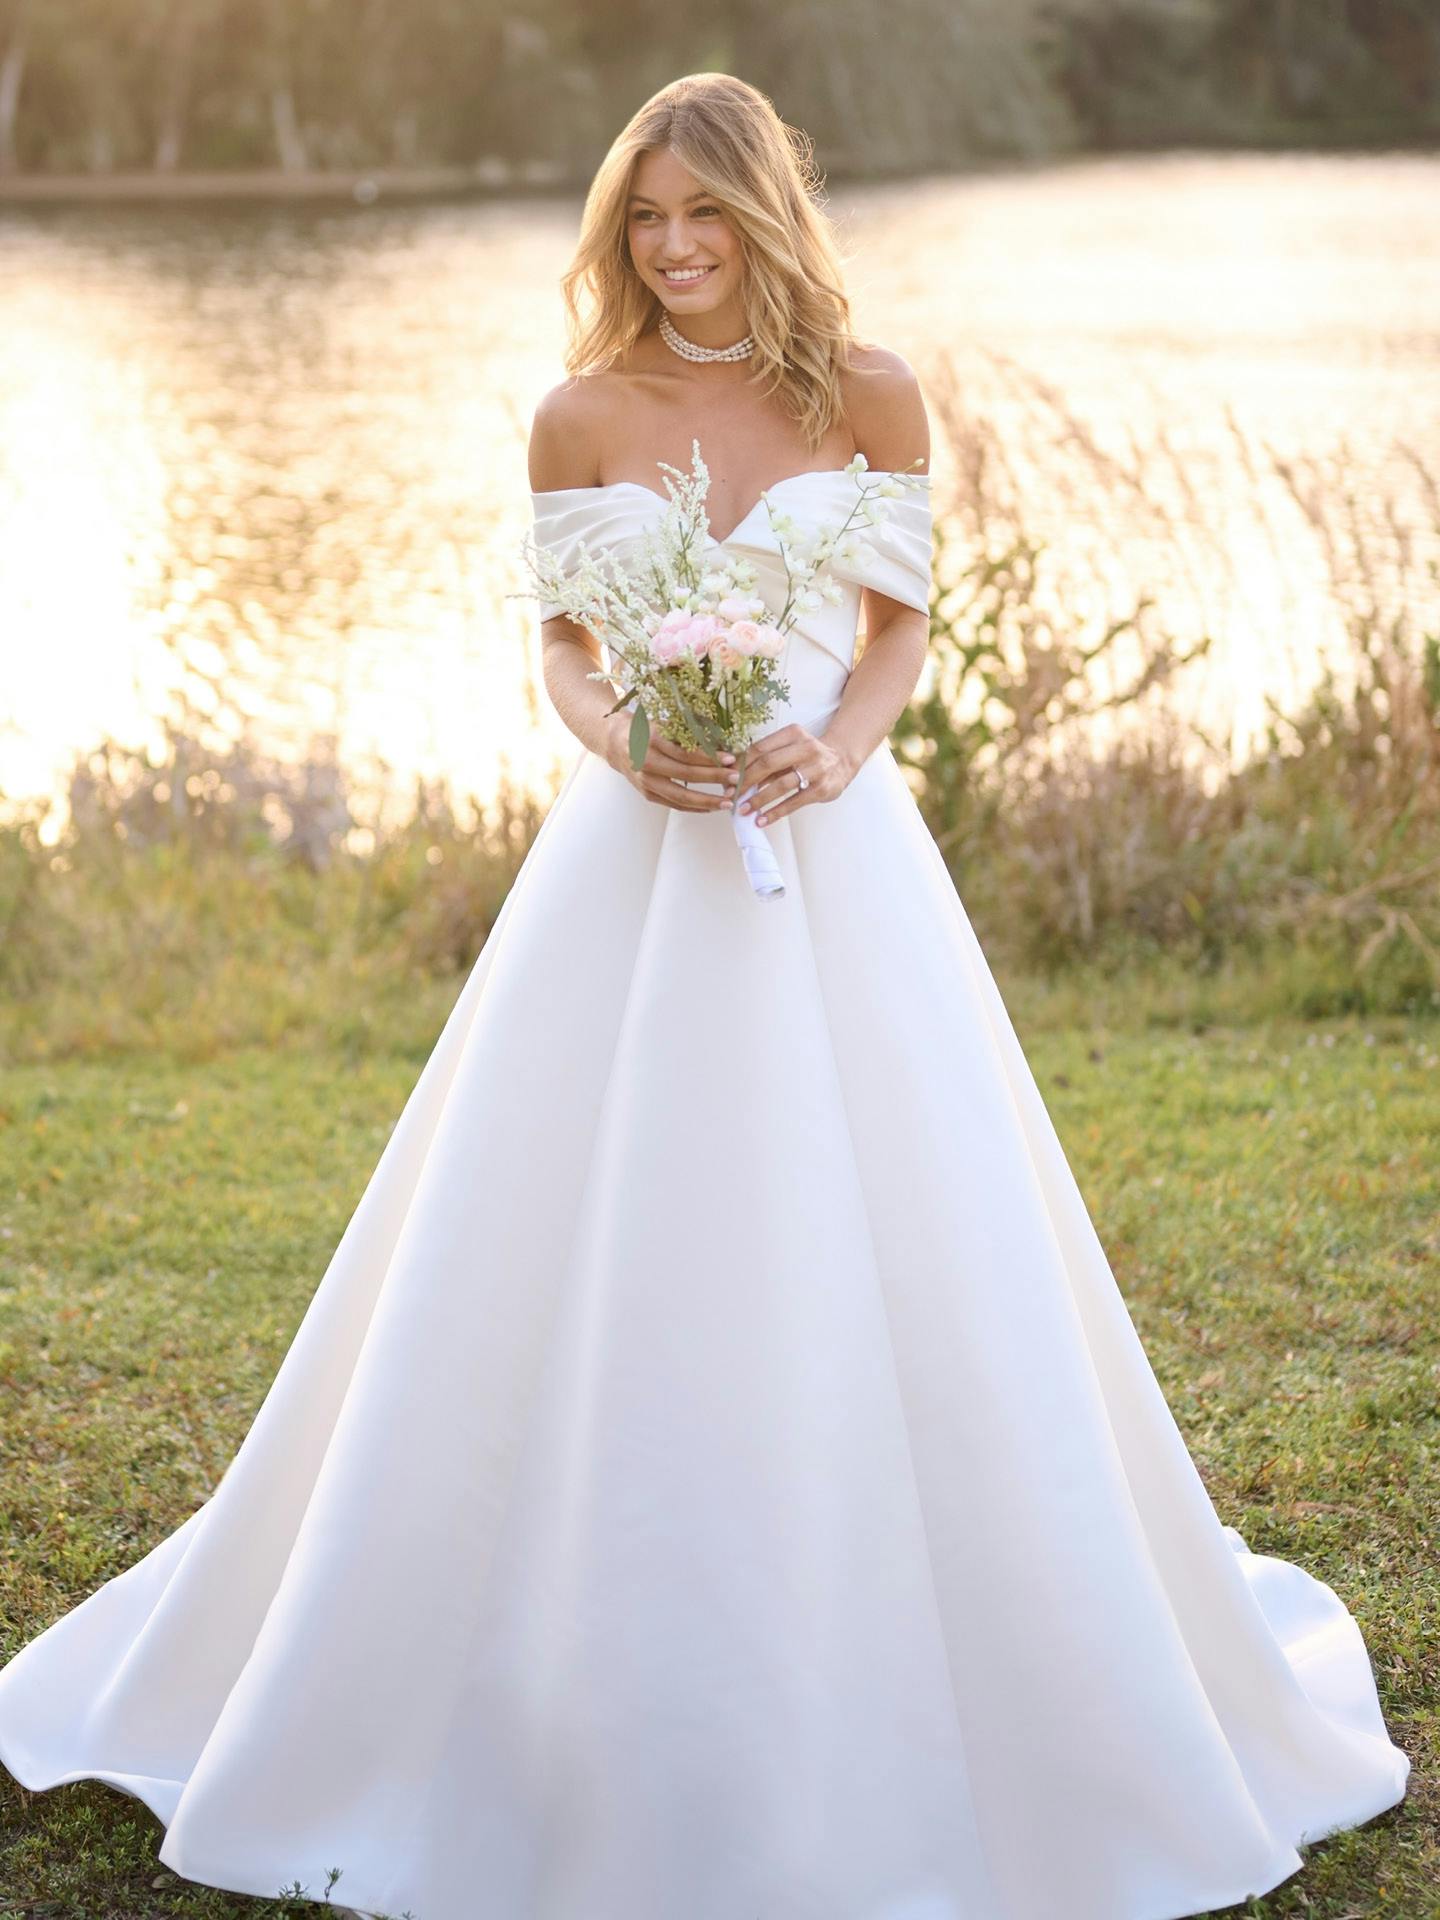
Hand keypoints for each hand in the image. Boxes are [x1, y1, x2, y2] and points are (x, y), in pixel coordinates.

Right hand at [602, 711, 738, 812]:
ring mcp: (646, 781)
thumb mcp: (665, 724)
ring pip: (681, 796)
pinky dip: (694, 807)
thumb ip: (689, 733)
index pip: (686, 752)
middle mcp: (647, 762)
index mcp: (652, 739)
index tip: (731, 758)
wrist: (616, 743)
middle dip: (714, 778)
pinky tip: (711, 807)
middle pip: (686, 775)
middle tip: (736, 779)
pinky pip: (674, 804)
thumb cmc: (646, 730)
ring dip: (707, 800)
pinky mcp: (647, 794)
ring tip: (727, 802)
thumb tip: (722, 743)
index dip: (710, 757)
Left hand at [733, 725, 853, 827]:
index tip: (727, 778)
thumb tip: (733, 774)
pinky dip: (776, 812)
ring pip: (781, 785)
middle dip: (746, 781)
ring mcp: (816, 768)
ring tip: (744, 810)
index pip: (760, 748)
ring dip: (759, 799)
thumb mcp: (789, 748)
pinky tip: (762, 820)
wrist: (842, 762)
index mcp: (793, 733)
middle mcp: (806, 748)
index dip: (740, 764)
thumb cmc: (807, 756)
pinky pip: (794, 802)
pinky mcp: (821, 788)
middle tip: (731, 795)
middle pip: (768, 764)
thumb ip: (765, 758)